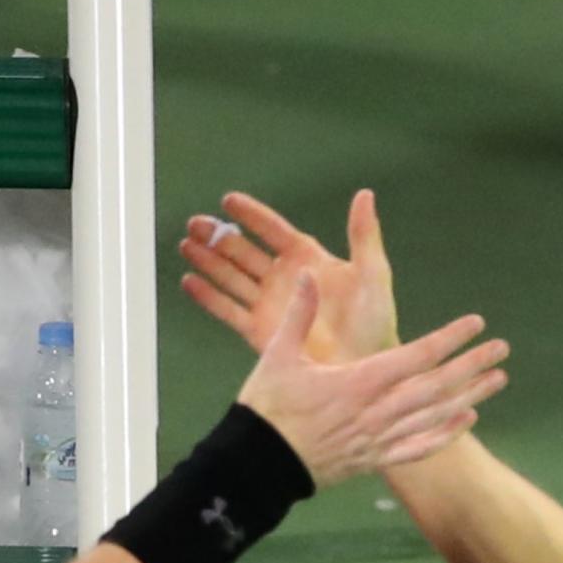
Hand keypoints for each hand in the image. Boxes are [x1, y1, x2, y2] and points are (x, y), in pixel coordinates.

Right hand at [181, 189, 398, 364]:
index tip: (228, 201)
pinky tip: (189, 282)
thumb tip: (364, 194)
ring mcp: (269, 304)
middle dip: (219, 237)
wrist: (363, 368)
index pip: (273, 231)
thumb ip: (364, 235)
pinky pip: (228, 310)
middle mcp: (284, 278)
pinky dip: (208, 297)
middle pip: (244, 251)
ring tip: (187, 245)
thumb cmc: (375, 323)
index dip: (251, 216)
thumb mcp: (373, 274)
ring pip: (231, 277)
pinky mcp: (259, 330)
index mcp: (308, 258)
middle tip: (196, 223)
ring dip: (208, 261)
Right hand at [236, 274, 506, 487]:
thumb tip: (306, 273)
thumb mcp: (277, 356)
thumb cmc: (266, 409)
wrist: (257, 466)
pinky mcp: (372, 460)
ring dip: (469, 396)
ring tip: (498, 379)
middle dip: (471, 365)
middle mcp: (376, 412)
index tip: (475, 323)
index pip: (415, 357)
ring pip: (433, 416)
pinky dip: (444, 434)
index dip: (448, 339)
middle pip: (435, 386)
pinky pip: (417, 448)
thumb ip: (297, 315)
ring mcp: (377, 439)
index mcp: (357, 382)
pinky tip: (467, 420)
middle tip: (502, 348)